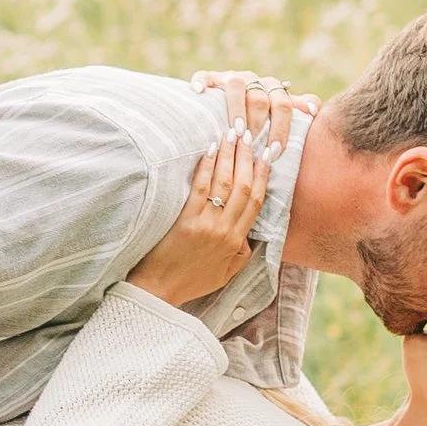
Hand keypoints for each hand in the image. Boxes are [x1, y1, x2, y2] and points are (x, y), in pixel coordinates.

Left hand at [128, 130, 268, 306]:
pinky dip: (207, 166)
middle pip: (243, 187)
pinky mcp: (186, 220)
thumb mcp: (226, 272)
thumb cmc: (190, 281)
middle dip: (248, 158)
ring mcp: (206, 224)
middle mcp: (225, 230)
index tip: (267, 155)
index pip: (256, 201)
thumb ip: (242, 252)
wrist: (159, 291)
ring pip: (224, 183)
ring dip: (230, 156)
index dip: (263, 175)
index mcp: (237, 241)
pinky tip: (211, 149)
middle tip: (250, 135)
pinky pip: (201, 188)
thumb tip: (250, 231)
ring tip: (233, 134)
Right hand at [188, 71, 315, 155]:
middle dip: (259, 123)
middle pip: (260, 97)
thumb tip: (316, 109)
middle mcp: (254, 80)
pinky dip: (202, 82)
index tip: (275, 152)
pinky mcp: (210, 79)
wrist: (232, 101)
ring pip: (236, 85)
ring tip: (236, 130)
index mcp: (274, 89)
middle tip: (254, 145)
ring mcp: (231, 77)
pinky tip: (200, 93)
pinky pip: (205, 75)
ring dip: (237, 108)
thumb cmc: (262, 116)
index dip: (281, 128)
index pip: (284, 105)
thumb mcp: (280, 113)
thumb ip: (297, 110)